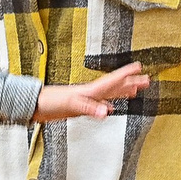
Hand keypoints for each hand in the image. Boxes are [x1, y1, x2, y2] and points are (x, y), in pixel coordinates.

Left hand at [36, 63, 150, 120]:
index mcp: (90, 91)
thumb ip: (89, 108)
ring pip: (108, 95)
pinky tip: (110, 109)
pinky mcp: (79, 107)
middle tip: (146, 80)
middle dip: (130, 83)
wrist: (34, 105)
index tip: (138, 66)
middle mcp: (89, 93)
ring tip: (135, 91)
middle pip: (114, 87)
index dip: (125, 75)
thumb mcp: (70, 105)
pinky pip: (98, 106)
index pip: (111, 81)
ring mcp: (85, 100)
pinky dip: (106, 107)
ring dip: (122, 93)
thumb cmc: (49, 102)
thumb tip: (107, 113)